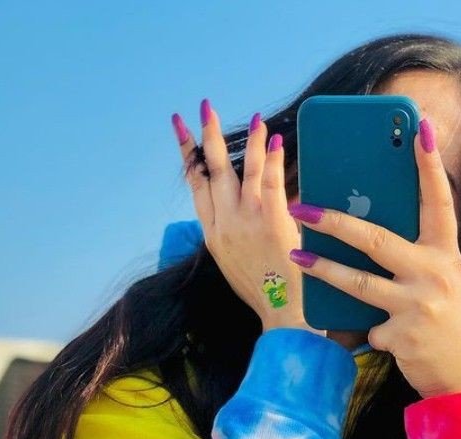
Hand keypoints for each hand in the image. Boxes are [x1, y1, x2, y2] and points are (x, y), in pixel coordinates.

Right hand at [171, 100, 323, 336]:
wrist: (279, 309)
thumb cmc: (259, 288)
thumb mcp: (232, 261)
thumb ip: (229, 232)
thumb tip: (234, 208)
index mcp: (212, 233)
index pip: (196, 186)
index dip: (189, 156)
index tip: (181, 129)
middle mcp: (225, 222)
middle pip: (214, 170)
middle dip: (208, 136)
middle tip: (204, 108)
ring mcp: (247, 219)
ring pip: (244, 170)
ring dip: (248, 140)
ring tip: (254, 117)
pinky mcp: (272, 220)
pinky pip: (271, 180)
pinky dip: (272, 158)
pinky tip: (274, 139)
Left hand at [287, 117, 460, 398]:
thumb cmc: (449, 325)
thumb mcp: (442, 284)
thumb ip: (413, 261)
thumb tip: (365, 236)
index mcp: (447, 255)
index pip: (439, 202)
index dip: (429, 165)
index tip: (419, 127)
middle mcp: (435, 274)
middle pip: (376, 239)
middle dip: (334, 221)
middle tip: (301, 208)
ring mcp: (418, 306)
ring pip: (358, 283)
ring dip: (322, 270)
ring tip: (295, 258)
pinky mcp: (401, 336)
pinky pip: (366, 327)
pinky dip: (367, 332)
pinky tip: (383, 339)